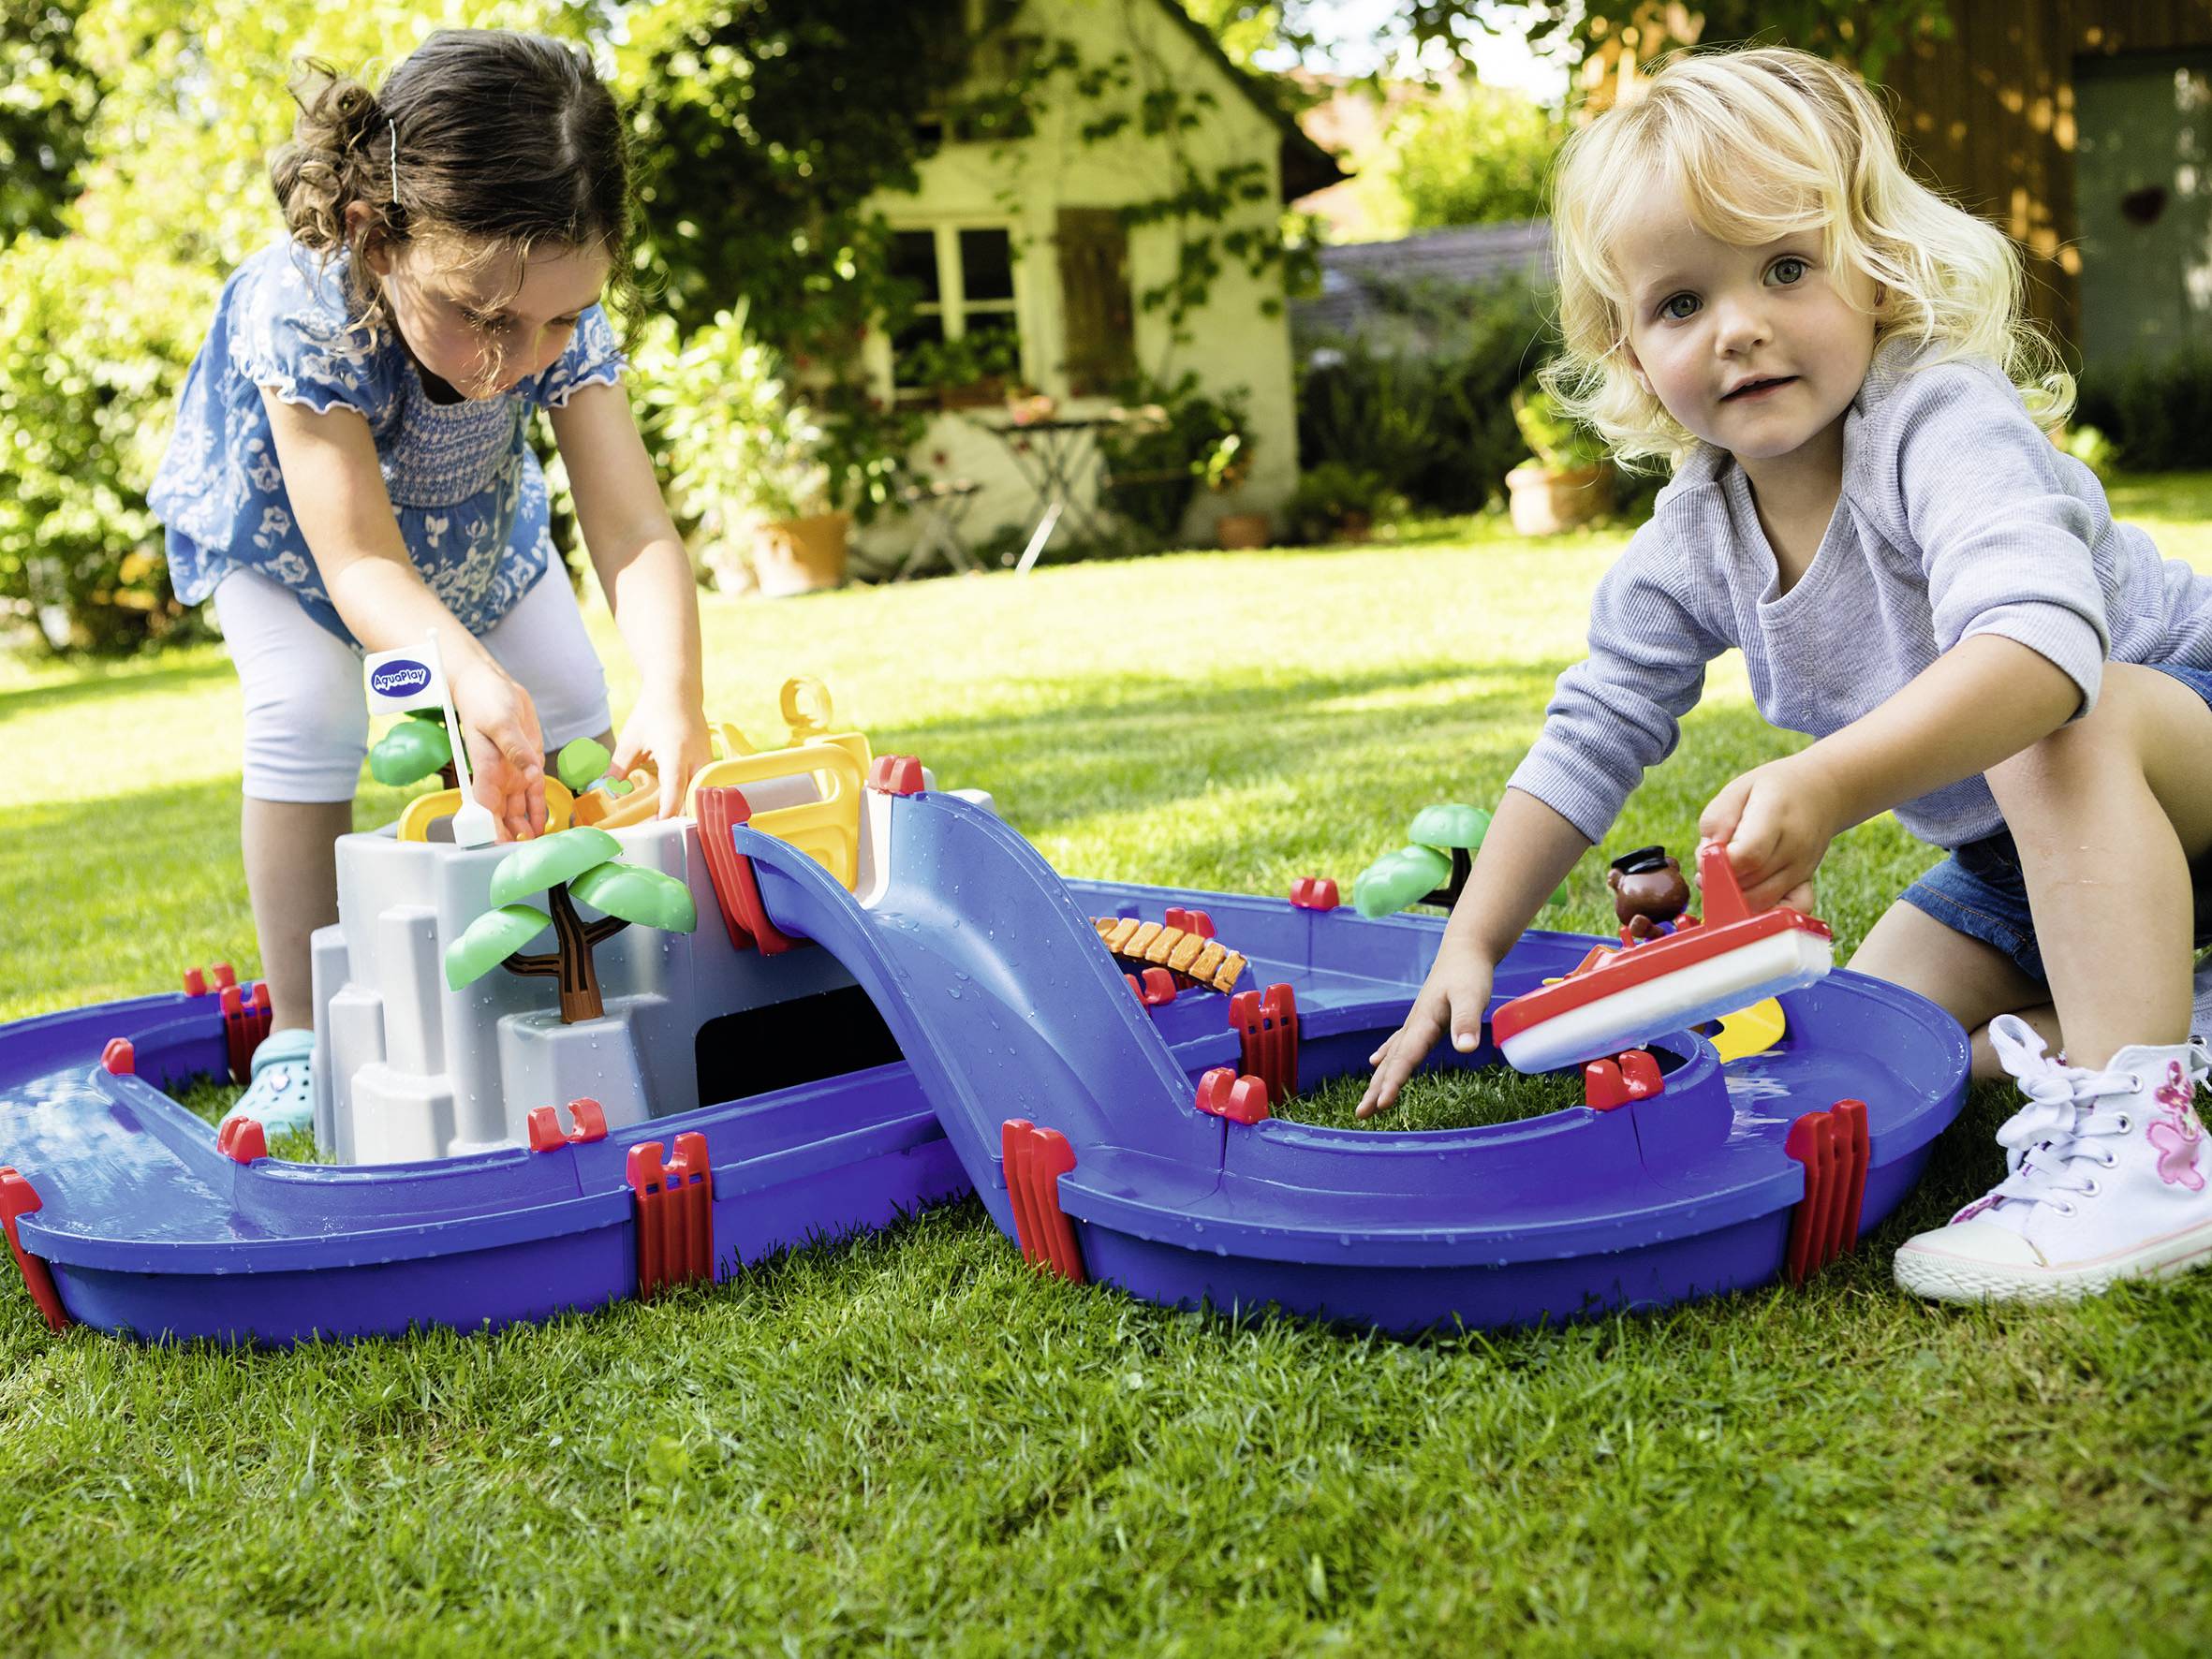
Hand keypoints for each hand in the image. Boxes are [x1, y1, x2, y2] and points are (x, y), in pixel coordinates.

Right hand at [449, 659, 545, 840]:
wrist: (490, 685)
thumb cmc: (486, 700)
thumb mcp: (500, 720)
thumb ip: (513, 747)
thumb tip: (529, 771)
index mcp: (485, 770)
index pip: (486, 809)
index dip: (492, 831)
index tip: (502, 850)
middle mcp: (497, 778)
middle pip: (501, 817)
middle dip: (511, 839)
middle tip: (527, 858)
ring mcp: (511, 774)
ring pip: (517, 811)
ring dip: (526, 830)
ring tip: (538, 851)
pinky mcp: (526, 766)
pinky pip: (533, 796)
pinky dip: (538, 813)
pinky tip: (544, 830)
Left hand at [610, 681, 711, 820]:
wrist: (677, 690)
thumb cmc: (654, 711)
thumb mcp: (631, 739)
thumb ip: (619, 766)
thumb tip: (607, 788)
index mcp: (675, 753)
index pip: (674, 790)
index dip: (666, 812)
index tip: (657, 827)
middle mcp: (696, 758)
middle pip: (692, 797)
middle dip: (678, 815)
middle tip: (657, 827)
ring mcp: (706, 759)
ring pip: (700, 792)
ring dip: (686, 805)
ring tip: (666, 816)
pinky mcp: (708, 759)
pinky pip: (702, 784)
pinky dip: (691, 794)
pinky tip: (676, 799)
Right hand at [1357, 944, 1493, 1118]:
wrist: (1464, 952)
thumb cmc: (1469, 974)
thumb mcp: (1471, 996)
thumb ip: (1466, 1022)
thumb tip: (1466, 1050)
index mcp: (1423, 1022)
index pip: (1405, 1058)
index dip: (1393, 1081)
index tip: (1382, 1104)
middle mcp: (1414, 1026)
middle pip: (1391, 1063)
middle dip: (1376, 1090)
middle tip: (1363, 1115)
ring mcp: (1415, 1023)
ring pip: (1391, 1057)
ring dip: (1378, 1080)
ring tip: (1367, 1104)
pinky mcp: (1422, 1021)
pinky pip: (1398, 1044)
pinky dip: (1387, 1057)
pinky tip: (1376, 1063)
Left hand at [1696, 754, 1839, 912]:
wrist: (1823, 791)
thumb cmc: (1772, 789)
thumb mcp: (1738, 789)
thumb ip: (1717, 821)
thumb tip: (1706, 856)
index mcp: (1776, 816)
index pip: (1747, 856)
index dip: (1719, 864)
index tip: (1707, 855)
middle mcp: (1794, 847)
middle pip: (1749, 884)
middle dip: (1719, 881)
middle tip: (1712, 863)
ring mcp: (1803, 868)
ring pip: (1761, 902)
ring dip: (1733, 897)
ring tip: (1727, 873)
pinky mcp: (1807, 883)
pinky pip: (1791, 911)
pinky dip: (1766, 913)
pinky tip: (1749, 897)